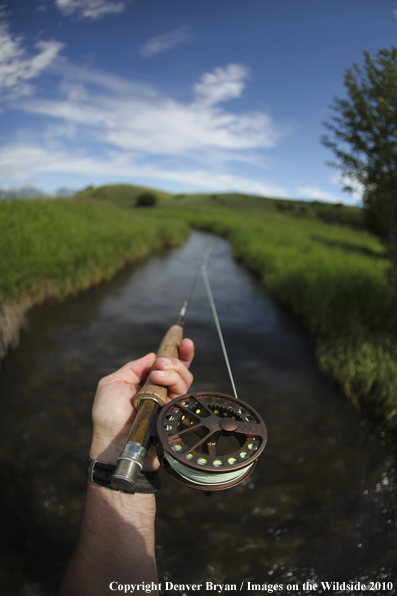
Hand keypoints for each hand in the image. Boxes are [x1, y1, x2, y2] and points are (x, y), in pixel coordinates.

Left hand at [89, 338, 193, 466]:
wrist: (112, 444)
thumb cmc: (107, 416)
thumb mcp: (112, 383)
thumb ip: (132, 368)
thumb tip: (151, 355)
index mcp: (146, 383)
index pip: (167, 366)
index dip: (178, 353)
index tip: (184, 340)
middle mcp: (161, 392)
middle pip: (180, 371)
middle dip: (175, 361)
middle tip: (161, 364)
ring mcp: (169, 404)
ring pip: (184, 381)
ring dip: (173, 372)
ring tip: (157, 375)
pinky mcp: (175, 415)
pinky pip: (183, 396)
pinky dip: (173, 384)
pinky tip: (160, 383)